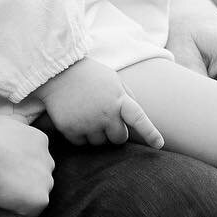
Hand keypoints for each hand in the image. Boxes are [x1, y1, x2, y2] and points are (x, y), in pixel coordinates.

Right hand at [0, 112, 54, 216]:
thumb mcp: (0, 123)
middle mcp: (48, 160)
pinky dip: (9, 214)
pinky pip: (26, 215)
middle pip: (34, 179)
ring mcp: (46, 180)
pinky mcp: (40, 199)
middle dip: (16, 184)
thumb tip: (0, 148)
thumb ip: (9, 133)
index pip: (32, 161)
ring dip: (13, 199)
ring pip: (31, 196)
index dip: (13, 170)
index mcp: (40, 141)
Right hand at [37, 57, 163, 148]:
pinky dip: (79, 135)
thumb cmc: (89, 75)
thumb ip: (127, 98)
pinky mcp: (70, 129)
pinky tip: (75, 117)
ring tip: (86, 113)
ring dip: (96, 133)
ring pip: (99, 143)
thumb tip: (136, 120)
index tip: (158, 145)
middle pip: (118, 139)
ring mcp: (86, 122)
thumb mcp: (113, 81)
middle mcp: (104, 113)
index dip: (150, 132)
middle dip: (114, 132)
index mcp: (118, 99)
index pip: (138, 119)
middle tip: (104, 117)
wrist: (57, 71)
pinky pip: (81, 143)